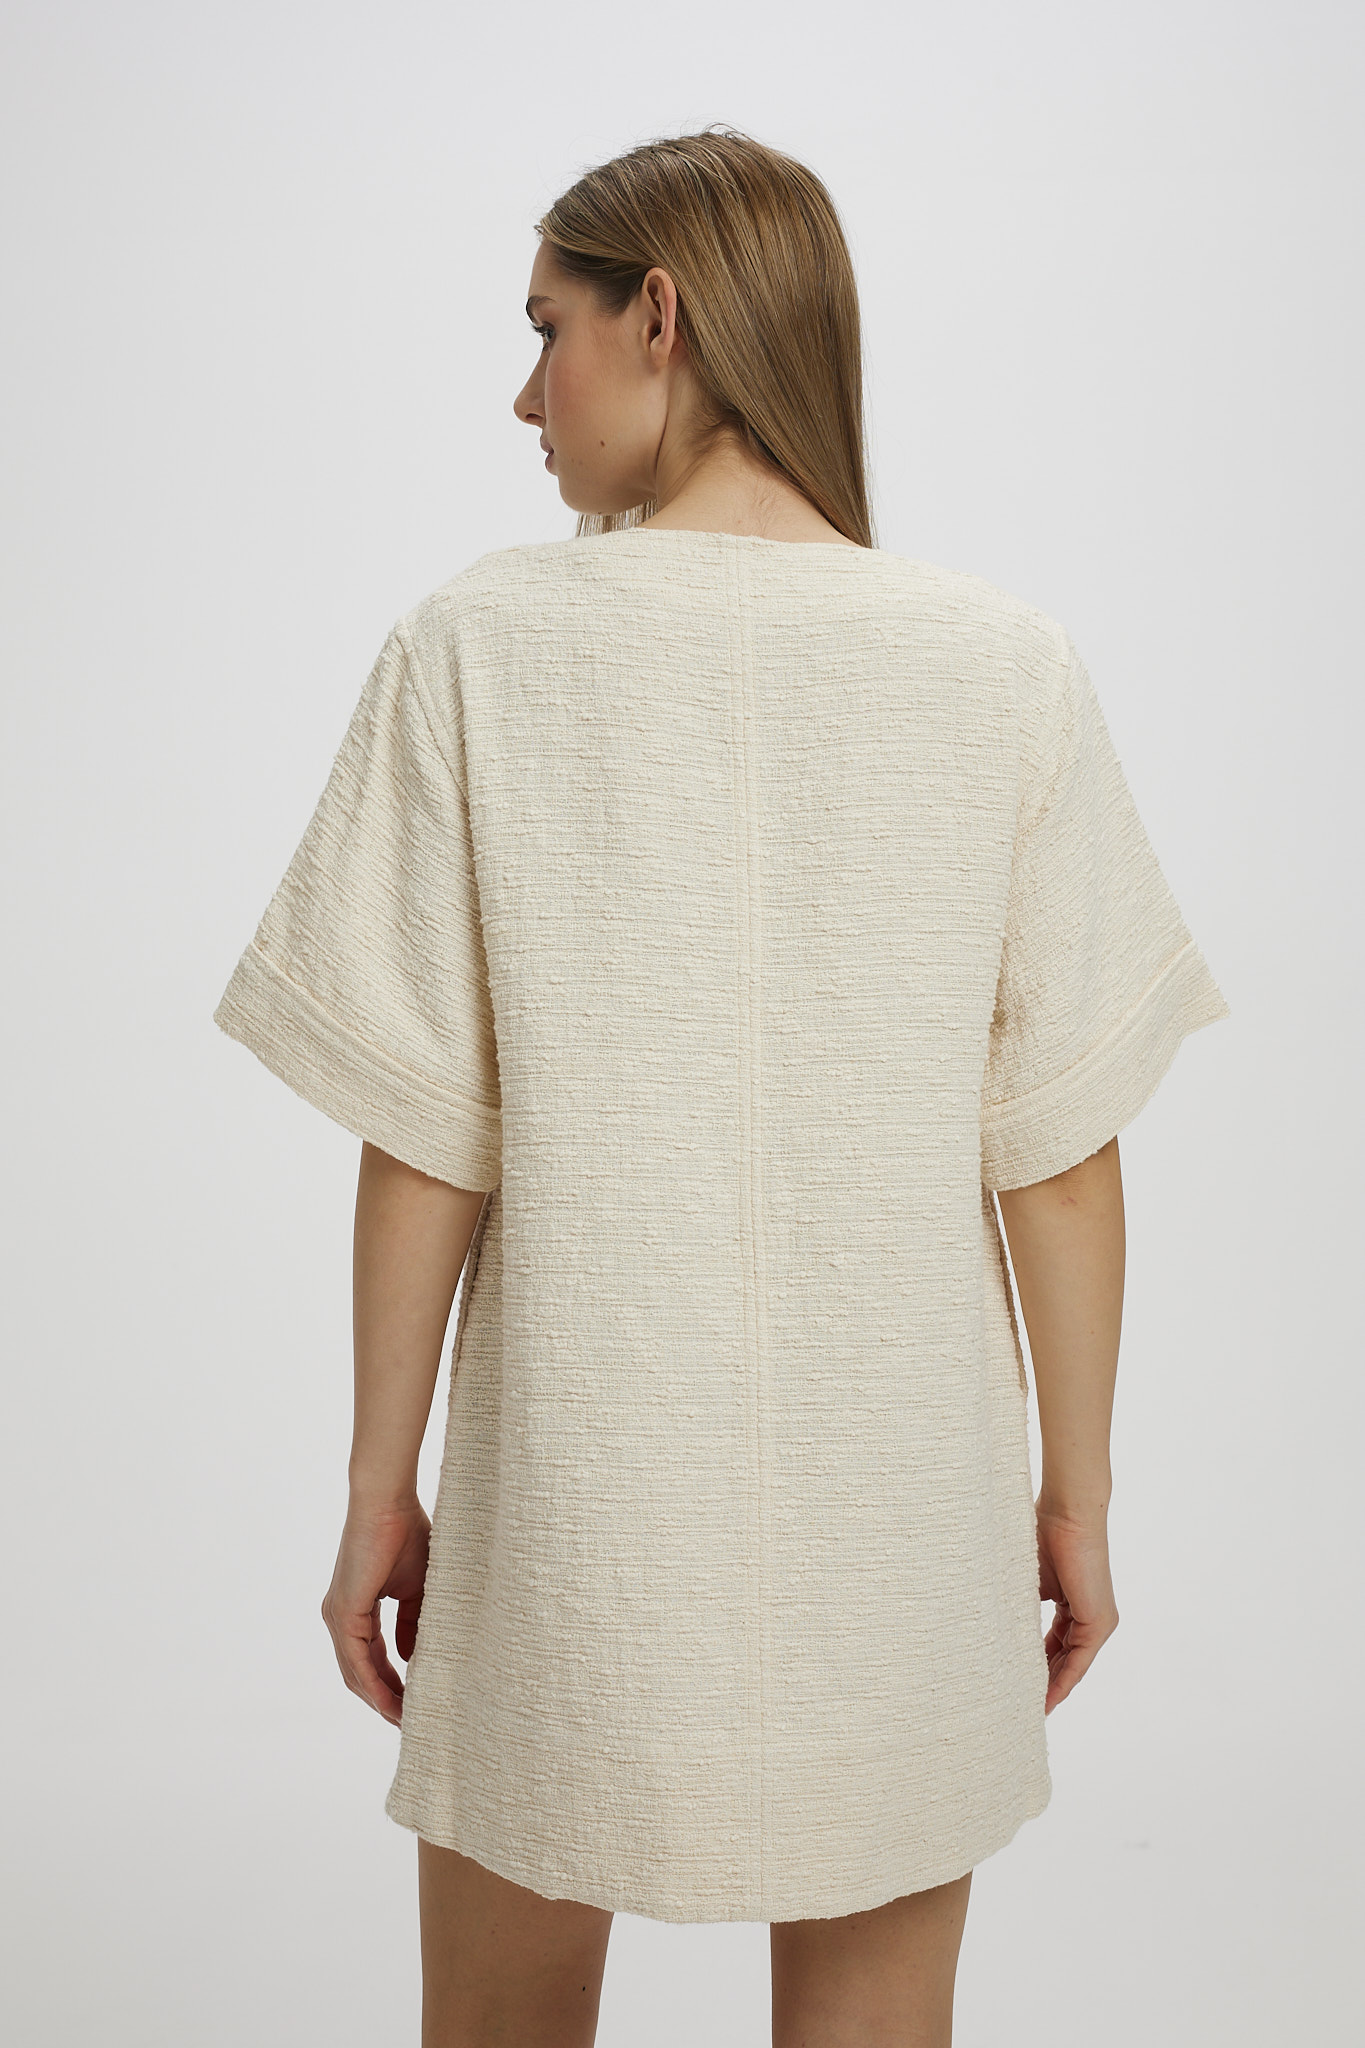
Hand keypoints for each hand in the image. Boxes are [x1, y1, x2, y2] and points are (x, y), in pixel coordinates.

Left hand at [320, 1495, 430, 1726]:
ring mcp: (338, 1616)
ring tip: (407, 1720)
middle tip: (411, 1722)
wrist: (388, 1502)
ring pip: (356, 1674)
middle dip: (385, 1701)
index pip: (370, 1660)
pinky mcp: (343, 1612)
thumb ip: (412, 1623)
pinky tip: (393, 1702)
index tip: (414, 1704)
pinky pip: (357, 1662)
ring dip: (381, 1700)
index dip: (391, 1685)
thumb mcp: (416, 1588)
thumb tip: (412, 1658)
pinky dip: (375, 1685)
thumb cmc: (405, 1533)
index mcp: (355, 1610)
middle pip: (359, 1675)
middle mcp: (340, 1617)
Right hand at [1035, 1502, 1119, 1713]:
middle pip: (1063, 1659)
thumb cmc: (1044, 1534)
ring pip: (1071, 1664)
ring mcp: (1097, 1620)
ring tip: (1028, 1710)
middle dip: (1042, 1684)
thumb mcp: (1027, 1581)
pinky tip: (1045, 1699)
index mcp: (1071, 1604)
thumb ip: (1020, 1608)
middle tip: (1018, 1706)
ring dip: (1051, 1688)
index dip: (1036, 1667)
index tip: (1015, 1686)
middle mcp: (1089, 1616)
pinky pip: (1079, 1660)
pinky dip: (1062, 1680)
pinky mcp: (1100, 1622)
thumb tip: (994, 1631)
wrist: (1068, 1513)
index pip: (1053, 1644)